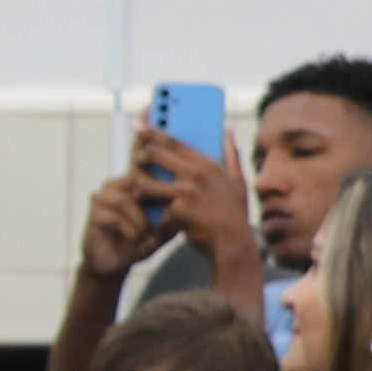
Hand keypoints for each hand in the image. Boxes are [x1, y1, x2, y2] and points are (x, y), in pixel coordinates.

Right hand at [77, 170, 168, 280]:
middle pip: (137, 181)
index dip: (163, 184)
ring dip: (140, 221)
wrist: (114, 262)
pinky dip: (130, 230)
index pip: (149, 170)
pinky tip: (137, 239)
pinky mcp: (94, 214)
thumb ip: (174, 212)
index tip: (173, 205)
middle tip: (163, 220)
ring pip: (125, 201)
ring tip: (147, 234)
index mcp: (132, 182)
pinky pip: (115, 218)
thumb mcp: (163, 226)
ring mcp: (102, 198)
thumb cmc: (140, 241)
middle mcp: (115, 185)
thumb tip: (191, 201)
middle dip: (152, 202)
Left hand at [137, 124, 255, 262]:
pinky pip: (156, 211)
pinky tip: (158, 227)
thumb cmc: (233, 213)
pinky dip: (156, 220)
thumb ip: (231, 152)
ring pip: (146, 184)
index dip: (152, 132)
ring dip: (139, 189)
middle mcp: (197, 174)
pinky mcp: (179, 211)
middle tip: (133, 160)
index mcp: (208, 165)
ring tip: (139, 195)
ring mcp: (187, 192)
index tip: (138, 127)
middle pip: (155, 155)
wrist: (233, 244)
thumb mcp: (238, 180)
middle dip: (139, 157)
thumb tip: (227, 127)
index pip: (174, 142)